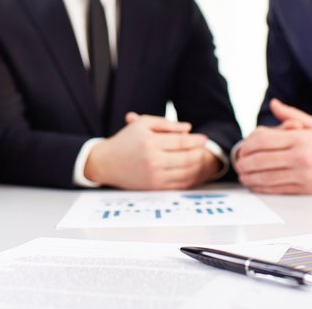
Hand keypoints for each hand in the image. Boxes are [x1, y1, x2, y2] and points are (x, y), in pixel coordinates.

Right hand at [84, 112, 219, 189]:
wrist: (106, 162)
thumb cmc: (126, 140)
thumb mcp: (143, 124)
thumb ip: (165, 124)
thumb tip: (188, 128)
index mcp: (150, 142)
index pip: (181, 141)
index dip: (195, 140)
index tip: (204, 138)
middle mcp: (153, 160)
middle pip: (187, 158)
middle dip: (199, 153)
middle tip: (205, 149)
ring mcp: (154, 176)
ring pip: (185, 172)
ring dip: (197, 166)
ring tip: (201, 159)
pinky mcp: (154, 187)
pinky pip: (178, 184)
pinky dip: (189, 178)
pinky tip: (192, 171)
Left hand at [234, 99, 311, 193]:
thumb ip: (291, 115)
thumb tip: (274, 104)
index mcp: (300, 139)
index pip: (263, 140)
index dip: (247, 144)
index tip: (243, 146)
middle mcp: (299, 158)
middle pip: (259, 160)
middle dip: (244, 161)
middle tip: (238, 162)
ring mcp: (301, 176)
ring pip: (264, 177)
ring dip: (249, 176)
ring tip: (243, 174)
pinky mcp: (305, 190)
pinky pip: (276, 190)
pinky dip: (261, 187)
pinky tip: (255, 184)